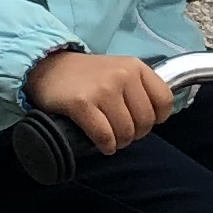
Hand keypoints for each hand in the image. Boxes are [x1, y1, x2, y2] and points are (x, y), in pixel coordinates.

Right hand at [29, 47, 173, 157]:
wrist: (48, 67)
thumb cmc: (87, 75)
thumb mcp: (120, 70)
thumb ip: (139, 88)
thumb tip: (155, 119)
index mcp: (136, 67)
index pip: (164, 101)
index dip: (156, 118)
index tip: (141, 121)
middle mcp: (123, 75)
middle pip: (145, 122)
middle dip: (135, 134)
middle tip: (122, 133)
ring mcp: (102, 89)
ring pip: (125, 132)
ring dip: (119, 142)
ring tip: (111, 138)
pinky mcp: (81, 103)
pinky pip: (104, 136)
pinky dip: (106, 146)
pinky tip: (102, 143)